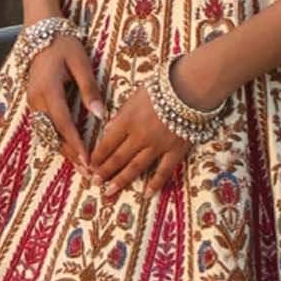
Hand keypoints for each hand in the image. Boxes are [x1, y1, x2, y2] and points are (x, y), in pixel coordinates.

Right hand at [23, 32, 105, 171]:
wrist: (41, 33)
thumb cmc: (64, 45)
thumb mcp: (80, 63)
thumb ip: (90, 89)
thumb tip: (100, 115)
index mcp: (48, 90)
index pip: (63, 124)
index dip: (76, 144)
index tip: (88, 160)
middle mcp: (37, 100)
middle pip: (54, 135)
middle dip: (71, 155)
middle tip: (89, 172)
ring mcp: (33, 102)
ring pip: (48, 134)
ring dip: (64, 151)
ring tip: (82, 167)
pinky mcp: (34, 103)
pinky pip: (45, 127)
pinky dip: (58, 140)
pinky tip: (71, 151)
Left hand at [85, 81, 189, 201]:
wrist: (191, 87)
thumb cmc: (161, 87)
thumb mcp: (135, 96)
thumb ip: (122, 114)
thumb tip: (109, 129)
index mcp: (127, 120)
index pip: (107, 143)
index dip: (97, 156)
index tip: (89, 165)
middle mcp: (139, 136)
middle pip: (118, 158)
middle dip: (104, 171)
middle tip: (95, 182)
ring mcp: (157, 146)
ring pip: (135, 167)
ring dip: (121, 180)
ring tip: (109, 191)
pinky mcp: (174, 151)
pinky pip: (163, 171)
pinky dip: (155, 184)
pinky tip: (146, 194)